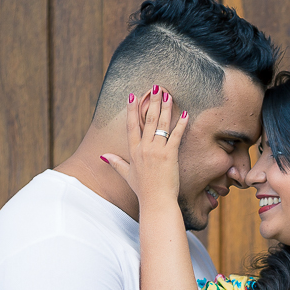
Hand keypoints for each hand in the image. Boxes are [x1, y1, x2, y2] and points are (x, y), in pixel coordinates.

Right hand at [101, 85, 186, 209]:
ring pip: (161, 124)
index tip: (132, 95)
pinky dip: (181, 124)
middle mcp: (144, 148)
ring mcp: (157, 151)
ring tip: (169, 95)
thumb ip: (116, 163)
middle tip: (156, 87)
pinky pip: (176, 136)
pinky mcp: (170, 155)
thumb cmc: (143, 190)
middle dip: (152, 102)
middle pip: (147, 120)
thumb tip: (103, 156)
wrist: (155, 201)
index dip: (131, 109)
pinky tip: (186, 113)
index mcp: (133, 151)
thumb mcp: (126, 175)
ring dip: (165, 108)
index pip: (131, 125)